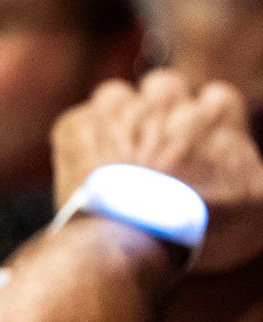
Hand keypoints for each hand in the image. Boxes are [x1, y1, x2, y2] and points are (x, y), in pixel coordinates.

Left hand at [51, 73, 262, 271]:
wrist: (136, 235)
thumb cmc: (204, 223)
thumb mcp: (257, 202)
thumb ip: (252, 174)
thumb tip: (249, 174)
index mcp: (217, 111)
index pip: (216, 100)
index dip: (205, 124)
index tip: (196, 149)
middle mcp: (168, 99)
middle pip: (165, 86)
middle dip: (160, 109)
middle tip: (155, 149)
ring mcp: (118, 108)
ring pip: (117, 96)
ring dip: (118, 118)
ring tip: (117, 158)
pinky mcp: (76, 125)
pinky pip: (79, 121)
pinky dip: (83, 141)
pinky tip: (88, 171)